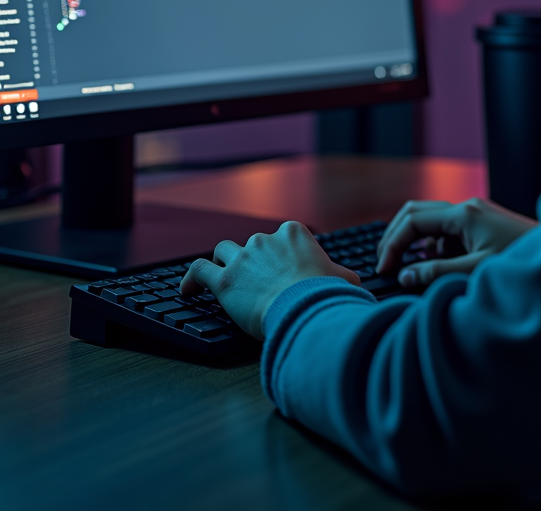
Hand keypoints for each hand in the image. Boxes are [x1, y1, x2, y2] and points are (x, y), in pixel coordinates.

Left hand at [180, 220, 359, 339]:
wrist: (304, 307)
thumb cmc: (325, 293)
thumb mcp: (343, 278)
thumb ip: (341, 275)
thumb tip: (352, 283)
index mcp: (293, 233)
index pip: (282, 236)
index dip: (281, 253)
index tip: (283, 269)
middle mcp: (265, 239)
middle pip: (253, 244)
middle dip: (255, 261)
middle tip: (259, 282)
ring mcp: (242, 258)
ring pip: (224, 251)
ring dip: (224, 262)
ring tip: (223, 278)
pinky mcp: (224, 280)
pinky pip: (198, 270)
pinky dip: (191, 278)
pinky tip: (187, 290)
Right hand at [376, 197, 537, 288]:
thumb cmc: (523, 262)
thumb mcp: (476, 271)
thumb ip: (438, 273)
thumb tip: (405, 275)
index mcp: (464, 214)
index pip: (413, 221)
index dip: (393, 245)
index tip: (384, 269)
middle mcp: (467, 208)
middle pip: (416, 212)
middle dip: (396, 237)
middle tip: (386, 263)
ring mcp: (475, 214)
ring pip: (430, 220)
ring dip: (415, 242)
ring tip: (410, 269)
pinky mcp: (481, 224)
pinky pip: (447, 229)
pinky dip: (435, 245)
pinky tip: (438, 266)